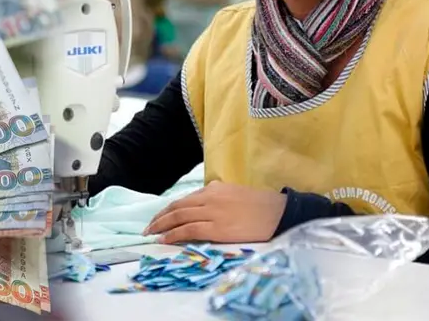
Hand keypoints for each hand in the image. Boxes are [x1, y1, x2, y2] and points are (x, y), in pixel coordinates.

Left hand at [143, 181, 286, 243]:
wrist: (280, 213)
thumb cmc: (261, 206)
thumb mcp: (235, 194)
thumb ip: (217, 198)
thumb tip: (203, 206)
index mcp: (214, 189)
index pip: (185, 199)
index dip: (168, 209)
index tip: (159, 218)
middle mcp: (210, 197)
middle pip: (177, 207)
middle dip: (159, 218)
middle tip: (148, 228)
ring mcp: (213, 212)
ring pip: (179, 217)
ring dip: (161, 226)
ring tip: (151, 234)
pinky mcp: (217, 228)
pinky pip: (189, 230)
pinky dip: (173, 234)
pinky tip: (164, 239)